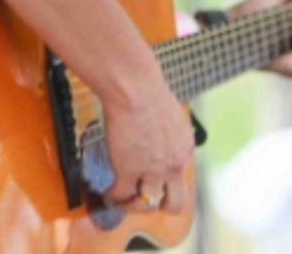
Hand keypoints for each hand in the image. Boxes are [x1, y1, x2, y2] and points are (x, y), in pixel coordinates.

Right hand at [101, 75, 194, 214]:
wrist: (134, 87)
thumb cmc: (147, 88)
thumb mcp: (169, 113)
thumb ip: (165, 131)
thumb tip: (154, 132)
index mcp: (184, 147)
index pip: (180, 175)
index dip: (165, 178)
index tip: (153, 175)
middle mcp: (173, 164)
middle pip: (175, 203)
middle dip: (160, 204)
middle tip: (144, 195)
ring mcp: (152, 171)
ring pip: (148, 205)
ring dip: (134, 205)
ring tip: (122, 199)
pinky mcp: (128, 171)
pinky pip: (122, 196)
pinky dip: (113, 199)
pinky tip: (107, 194)